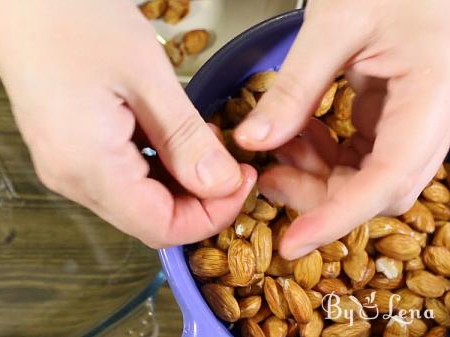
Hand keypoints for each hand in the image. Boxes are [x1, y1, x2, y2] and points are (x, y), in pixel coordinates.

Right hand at [0, 0, 255, 247]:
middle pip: (148, 219)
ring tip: (201, 141)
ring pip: (136, 201)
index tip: (242, 181)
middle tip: (229, 160)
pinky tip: (169, 135)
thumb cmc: (72, 19)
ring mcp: (65, 167)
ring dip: (178, 182)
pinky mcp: (67, 152)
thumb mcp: (146, 76)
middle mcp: (71, 178)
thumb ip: (185, 139)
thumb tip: (221, 184)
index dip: (211, 215)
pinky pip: (118, 178)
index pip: (161, 227)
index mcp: (88, 167)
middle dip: (199, 200)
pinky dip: (154, 166)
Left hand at [234, 0, 449, 258]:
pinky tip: (296, 135)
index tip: (293, 242)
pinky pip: (363, 153)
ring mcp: (418, 120)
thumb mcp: (336, 24)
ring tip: (275, 151)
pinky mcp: (400, 115)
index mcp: (434, 95)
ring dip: (318, 176)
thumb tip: (253, 142)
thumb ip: (295, 88)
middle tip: (267, 181)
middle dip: (320, 197)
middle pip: (380, 187)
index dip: (338, 216)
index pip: (389, 176)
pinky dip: (326, 154)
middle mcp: (434, 118)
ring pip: (369, 176)